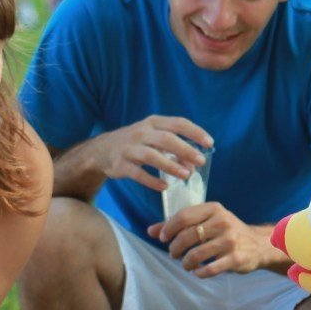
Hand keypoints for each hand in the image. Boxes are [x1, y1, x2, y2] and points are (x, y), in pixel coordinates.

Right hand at [95, 115, 212, 190]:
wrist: (101, 151)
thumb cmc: (136, 144)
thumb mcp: (154, 140)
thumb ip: (174, 150)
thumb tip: (194, 165)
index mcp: (153, 122)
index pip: (177, 123)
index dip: (195, 132)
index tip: (209, 142)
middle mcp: (141, 132)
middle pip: (166, 139)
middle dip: (185, 150)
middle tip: (201, 161)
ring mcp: (129, 148)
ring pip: (152, 155)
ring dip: (170, 165)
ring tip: (186, 175)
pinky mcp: (120, 164)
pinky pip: (137, 173)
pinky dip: (151, 180)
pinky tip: (164, 186)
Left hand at [146, 201, 268, 276]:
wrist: (258, 244)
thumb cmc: (226, 231)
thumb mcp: (206, 222)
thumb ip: (179, 225)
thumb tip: (150, 231)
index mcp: (214, 209)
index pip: (184, 216)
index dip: (168, 228)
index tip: (163, 238)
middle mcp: (223, 222)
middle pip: (187, 236)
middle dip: (175, 248)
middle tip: (174, 254)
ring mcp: (230, 241)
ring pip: (196, 254)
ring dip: (186, 262)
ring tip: (186, 264)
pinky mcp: (235, 258)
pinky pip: (209, 269)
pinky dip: (199, 272)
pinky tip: (197, 272)